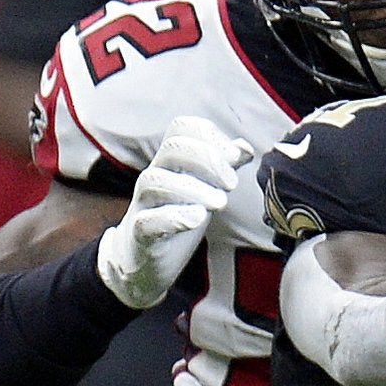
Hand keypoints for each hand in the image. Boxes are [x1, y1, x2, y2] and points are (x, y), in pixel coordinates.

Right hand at [100, 116, 244, 309]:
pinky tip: (197, 218)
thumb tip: (244, 147)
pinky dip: (174, 217)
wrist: (142, 258)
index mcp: (170, 161)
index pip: (182, 127)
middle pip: (172, 148)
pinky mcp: (140, 234)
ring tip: (220, 203)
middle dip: (209, 159)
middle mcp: (155, 176)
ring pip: (155, 181)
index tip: (234, 157)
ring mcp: (144, 204)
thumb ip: (223, 167)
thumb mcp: (203, 188)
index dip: (211, 135)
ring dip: (194, 189)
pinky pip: (148, 220)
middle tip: (232, 184)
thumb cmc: (175, 215)